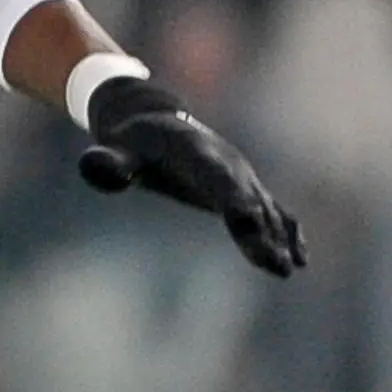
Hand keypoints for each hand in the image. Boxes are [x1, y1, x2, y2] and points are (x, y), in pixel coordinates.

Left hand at [78, 76, 305, 278]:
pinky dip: (287, 231)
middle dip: (261, 233)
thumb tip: (92, 165)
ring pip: (265, 210)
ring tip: (288, 269)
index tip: (248, 223)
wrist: (155, 122)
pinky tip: (299, 259)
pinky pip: (274, 210)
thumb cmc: (133, 141)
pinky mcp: (246, 188)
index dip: (233, 201)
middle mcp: (228, 164)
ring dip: (278, 239)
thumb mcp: (117, 149)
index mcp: (199, 154)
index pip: (218, 180)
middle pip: (247, 202)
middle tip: (275, 265)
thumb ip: (109, 161)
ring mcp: (241, 176)